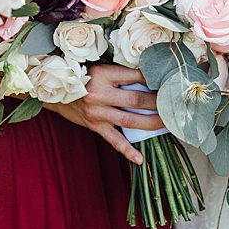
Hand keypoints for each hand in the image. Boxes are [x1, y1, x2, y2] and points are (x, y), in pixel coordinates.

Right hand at [43, 63, 162, 163]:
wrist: (52, 91)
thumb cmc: (81, 76)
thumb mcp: (100, 68)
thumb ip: (123, 72)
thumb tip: (152, 75)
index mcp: (103, 74)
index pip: (136, 76)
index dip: (154, 79)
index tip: (170, 82)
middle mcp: (99, 94)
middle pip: (136, 99)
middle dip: (159, 103)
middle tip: (176, 104)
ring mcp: (96, 112)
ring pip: (130, 120)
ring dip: (152, 123)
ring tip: (169, 124)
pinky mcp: (94, 125)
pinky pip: (113, 140)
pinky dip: (127, 150)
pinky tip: (140, 159)